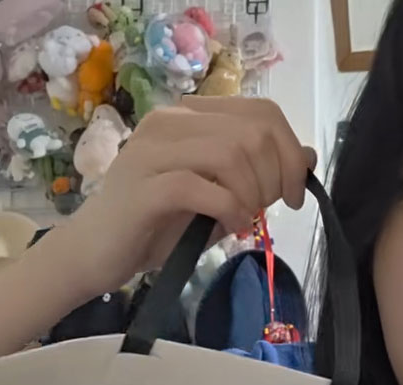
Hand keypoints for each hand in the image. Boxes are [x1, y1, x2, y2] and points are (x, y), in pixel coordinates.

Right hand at [58, 98, 316, 300]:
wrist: (94, 254)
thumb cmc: (154, 229)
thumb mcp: (217, 199)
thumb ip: (256, 176)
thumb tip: (307, 156)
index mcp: (188, 117)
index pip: (260, 112)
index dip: (289, 151)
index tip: (294, 193)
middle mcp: (170, 122)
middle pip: (252, 131)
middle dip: (276, 176)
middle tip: (270, 212)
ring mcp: (154, 151)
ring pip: (231, 153)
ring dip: (253, 193)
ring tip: (246, 221)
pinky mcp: (146, 187)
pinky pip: (203, 186)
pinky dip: (229, 209)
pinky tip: (231, 228)